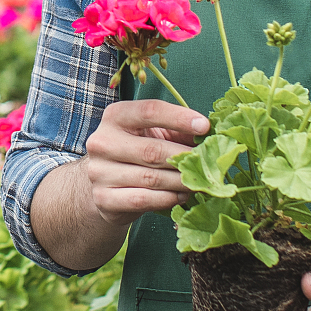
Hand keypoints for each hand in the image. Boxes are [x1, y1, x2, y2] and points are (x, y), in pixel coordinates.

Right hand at [80, 98, 210, 224]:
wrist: (105, 184)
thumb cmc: (136, 152)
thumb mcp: (152, 134)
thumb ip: (177, 131)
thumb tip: (210, 136)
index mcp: (115, 117)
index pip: (149, 111)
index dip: (179, 118)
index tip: (205, 127)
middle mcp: (102, 142)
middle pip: (153, 150)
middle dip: (185, 158)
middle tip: (208, 163)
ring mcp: (100, 172)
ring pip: (150, 178)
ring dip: (180, 181)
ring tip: (198, 181)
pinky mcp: (104, 198)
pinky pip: (143, 199)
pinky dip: (168, 198)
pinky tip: (181, 195)